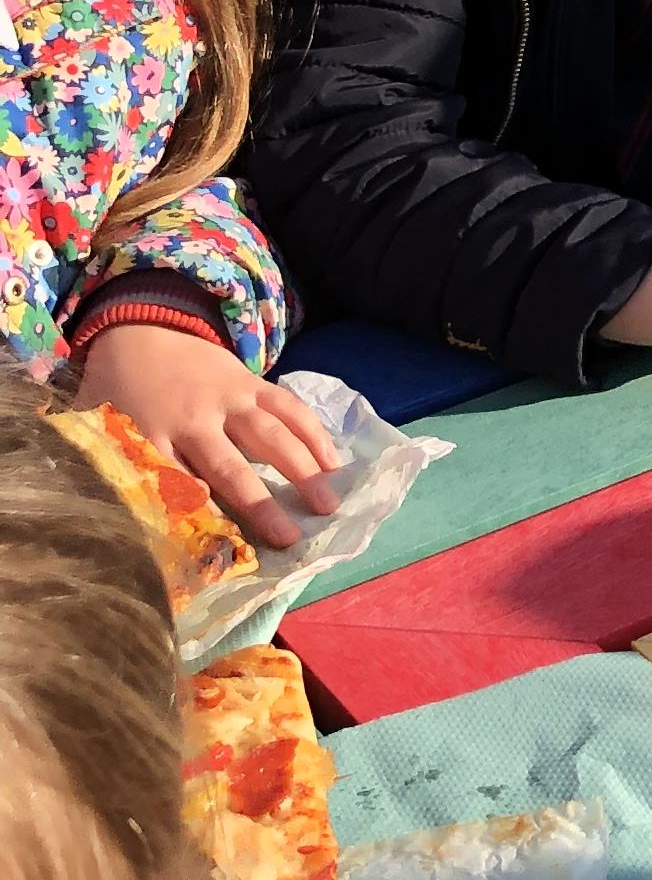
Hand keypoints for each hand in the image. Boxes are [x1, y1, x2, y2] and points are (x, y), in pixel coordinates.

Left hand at [74, 324, 343, 536]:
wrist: (141, 327)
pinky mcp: (251, 382)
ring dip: (302, 471)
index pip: (174, 485)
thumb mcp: (93, 427)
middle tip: (290, 539)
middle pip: (229, 468)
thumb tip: (88, 514)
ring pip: (269, 436)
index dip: (198, 518)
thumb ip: (94, 464)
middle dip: (261, 504)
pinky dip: (313, 433)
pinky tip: (334, 462)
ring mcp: (228, 398)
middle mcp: (192, 420)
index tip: (222, 551)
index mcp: (148, 436)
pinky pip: (288, 407)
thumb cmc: (116, 390)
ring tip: (328, 505)